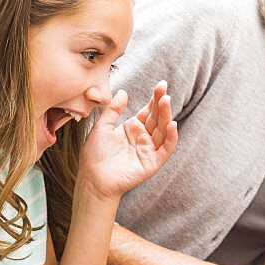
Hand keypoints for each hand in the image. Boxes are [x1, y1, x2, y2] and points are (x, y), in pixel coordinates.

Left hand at [77, 84, 177, 199]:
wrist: (93, 179)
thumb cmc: (95, 156)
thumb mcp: (102, 128)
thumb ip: (113, 110)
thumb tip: (123, 92)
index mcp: (133, 129)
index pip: (148, 111)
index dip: (155, 98)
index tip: (160, 85)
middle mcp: (144, 138)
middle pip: (157, 118)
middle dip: (161, 103)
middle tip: (163, 89)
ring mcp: (149, 150)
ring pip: (163, 130)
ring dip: (166, 115)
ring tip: (166, 100)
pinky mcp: (152, 162)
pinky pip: (166, 149)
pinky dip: (171, 137)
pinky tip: (171, 124)